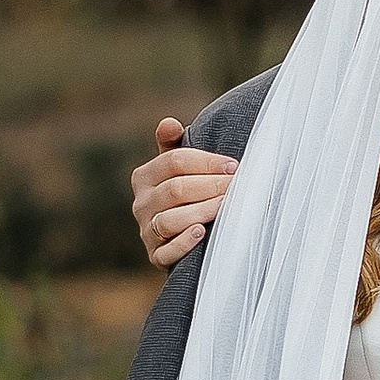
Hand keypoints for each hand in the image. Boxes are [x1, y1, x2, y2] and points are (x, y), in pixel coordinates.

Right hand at [133, 117, 238, 270]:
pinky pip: (167, 252)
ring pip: (171, 219)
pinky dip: (184, 243)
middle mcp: (141, 204)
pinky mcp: (156, 256)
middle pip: (176, 189)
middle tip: (238, 185)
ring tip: (226, 205)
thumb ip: (173, 145)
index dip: (206, 162)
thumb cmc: (185, 193)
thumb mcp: (177, 168)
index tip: (234, 166)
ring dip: (202, 211)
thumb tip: (168, 123)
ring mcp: (147, 231)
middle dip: (210, 186)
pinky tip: (202, 232)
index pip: (174, 161)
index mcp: (144, 176)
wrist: (180, 235)